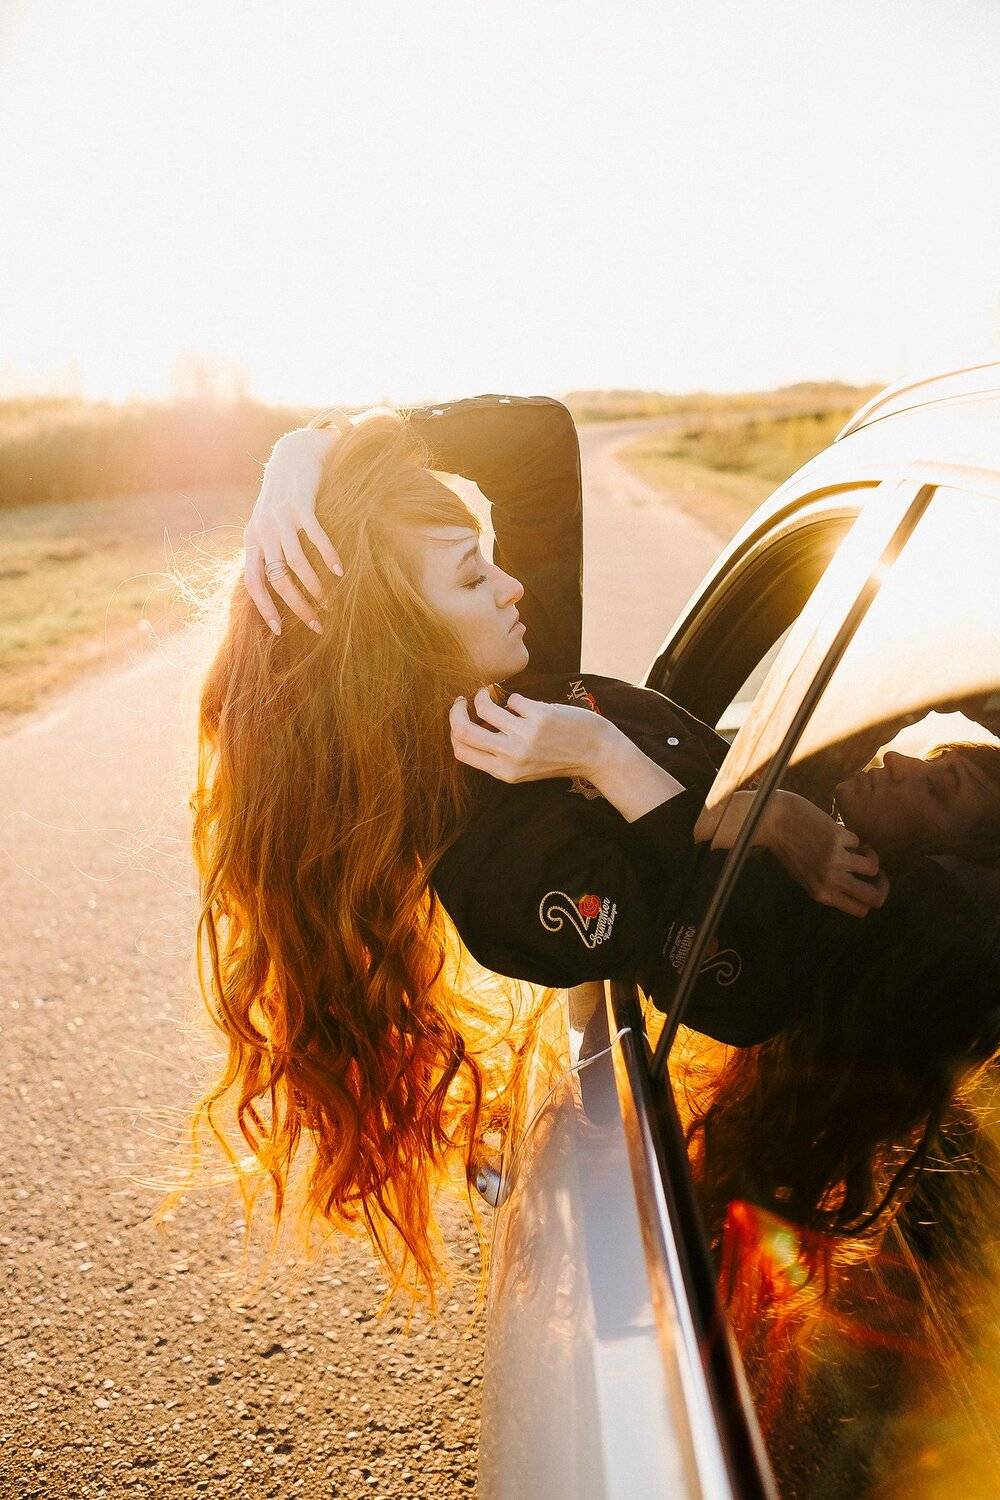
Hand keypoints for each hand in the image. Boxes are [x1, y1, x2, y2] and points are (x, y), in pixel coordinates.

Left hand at [243, 427, 342, 633]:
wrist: (294, 453)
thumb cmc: (285, 498)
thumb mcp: (269, 524)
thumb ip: (269, 552)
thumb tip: (277, 590)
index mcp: (252, 539)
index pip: (253, 582)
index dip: (265, 608)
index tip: (279, 631)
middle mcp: (262, 529)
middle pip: (277, 579)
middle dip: (297, 605)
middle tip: (317, 623)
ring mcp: (280, 516)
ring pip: (295, 562)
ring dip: (314, 586)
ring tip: (330, 600)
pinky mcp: (300, 503)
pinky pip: (315, 537)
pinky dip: (329, 557)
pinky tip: (340, 572)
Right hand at [449, 688, 606, 783]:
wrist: (597, 753)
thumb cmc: (559, 758)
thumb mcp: (524, 769)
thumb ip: (499, 755)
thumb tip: (470, 728)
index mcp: (504, 772)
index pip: (462, 752)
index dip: (453, 731)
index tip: (459, 718)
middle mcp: (512, 757)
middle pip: (464, 731)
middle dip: (456, 711)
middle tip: (462, 701)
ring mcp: (526, 736)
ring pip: (485, 709)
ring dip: (482, 695)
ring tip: (488, 692)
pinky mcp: (540, 717)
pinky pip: (513, 700)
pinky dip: (515, 699)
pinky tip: (526, 705)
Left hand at [765, 790, 888, 917]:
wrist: (772, 820)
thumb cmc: (788, 848)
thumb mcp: (806, 876)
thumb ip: (830, 885)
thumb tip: (862, 886)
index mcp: (821, 894)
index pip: (860, 911)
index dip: (869, 899)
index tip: (868, 885)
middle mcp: (830, 880)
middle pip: (875, 896)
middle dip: (883, 885)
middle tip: (877, 873)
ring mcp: (836, 859)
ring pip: (873, 867)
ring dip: (870, 856)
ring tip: (857, 848)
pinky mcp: (839, 837)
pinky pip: (859, 841)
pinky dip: (851, 837)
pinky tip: (835, 832)